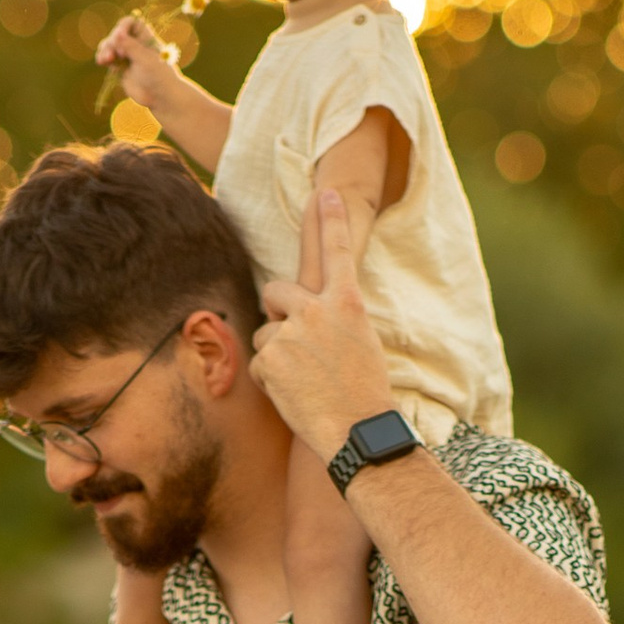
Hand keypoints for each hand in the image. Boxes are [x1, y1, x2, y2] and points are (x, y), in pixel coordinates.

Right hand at [93, 14, 174, 106]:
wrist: (161, 98)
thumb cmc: (159, 76)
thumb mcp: (145, 59)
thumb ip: (130, 47)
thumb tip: (116, 34)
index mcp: (145, 37)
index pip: (130, 22)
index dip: (122, 27)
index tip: (119, 36)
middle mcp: (135, 44)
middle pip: (117, 34)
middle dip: (112, 42)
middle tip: (115, 55)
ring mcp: (127, 55)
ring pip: (110, 45)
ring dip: (105, 49)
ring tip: (104, 60)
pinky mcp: (120, 67)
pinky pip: (107, 58)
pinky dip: (102, 58)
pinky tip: (101, 61)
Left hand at [248, 191, 397, 458]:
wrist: (356, 431)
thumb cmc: (363, 391)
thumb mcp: (360, 340)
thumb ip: (333, 317)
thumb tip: (302, 310)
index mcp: (348, 302)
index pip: (337, 251)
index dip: (331, 220)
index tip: (325, 193)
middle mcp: (317, 309)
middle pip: (276, 290)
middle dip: (276, 310)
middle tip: (294, 340)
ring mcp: (291, 332)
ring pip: (265, 331)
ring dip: (276, 354)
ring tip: (304, 380)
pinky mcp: (271, 357)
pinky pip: (259, 362)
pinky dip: (270, 380)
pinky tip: (294, 394)